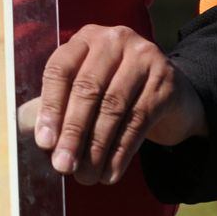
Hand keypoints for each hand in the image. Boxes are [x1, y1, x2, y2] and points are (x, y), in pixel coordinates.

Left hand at [28, 25, 206, 185]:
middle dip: (73, 132)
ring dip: (96, 148)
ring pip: (113, 107)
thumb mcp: (89, 89)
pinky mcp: (166, 81)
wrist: (173, 96)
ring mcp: (144, 57)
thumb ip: (64, 106)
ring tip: (86, 176)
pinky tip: (110, 173)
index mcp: (85, 39)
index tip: (44, 142)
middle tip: (63, 166)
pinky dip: (121, 152)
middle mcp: (114, 41)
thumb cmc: (117, 95)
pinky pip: (138, 120)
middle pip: (87, 89)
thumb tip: (43, 142)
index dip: (50, 108)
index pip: (60, 70)